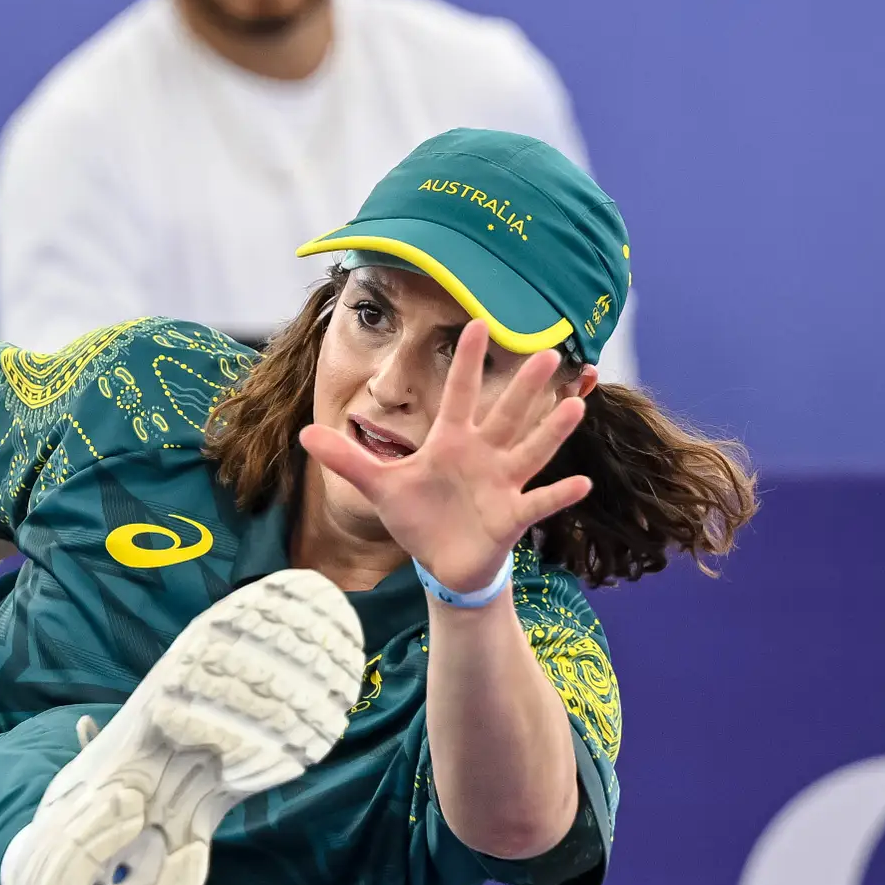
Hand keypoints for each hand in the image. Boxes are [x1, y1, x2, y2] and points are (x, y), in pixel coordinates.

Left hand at [296, 318, 592, 592]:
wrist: (442, 563)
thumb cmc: (418, 517)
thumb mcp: (378, 485)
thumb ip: (345, 458)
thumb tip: (302, 434)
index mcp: (451, 441)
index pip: (458, 393)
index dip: (465, 361)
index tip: (477, 321)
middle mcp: (483, 455)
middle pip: (506, 414)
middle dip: (525, 386)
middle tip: (549, 350)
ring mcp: (501, 484)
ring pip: (531, 451)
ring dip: (552, 431)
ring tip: (574, 406)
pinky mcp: (511, 516)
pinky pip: (539, 502)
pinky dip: (560, 495)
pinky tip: (582, 482)